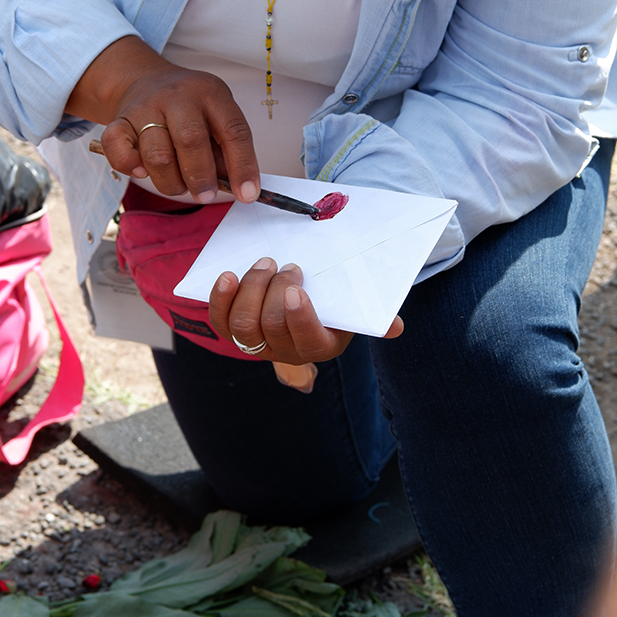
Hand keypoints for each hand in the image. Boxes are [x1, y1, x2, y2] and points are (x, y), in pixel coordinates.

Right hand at [66, 36, 259, 202]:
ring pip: (157, 155)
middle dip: (201, 177)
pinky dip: (131, 167)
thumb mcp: (216, 116)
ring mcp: (145, 107)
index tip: (248, 194)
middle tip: (205, 194)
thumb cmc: (189, 108)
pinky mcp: (119, 120)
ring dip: (171, 181)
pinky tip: (143, 171)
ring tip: (179, 184)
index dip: (243, 166)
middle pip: (190, 140)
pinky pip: (119, 150)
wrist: (146, 80)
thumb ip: (226, 150)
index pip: (233, 131)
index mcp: (211, 93)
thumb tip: (237, 188)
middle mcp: (178, 96)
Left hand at [209, 258, 403, 365]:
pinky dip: (220, 298)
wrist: (303, 312)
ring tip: (266, 264)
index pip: (306, 338)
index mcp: (320, 346)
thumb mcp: (352, 310)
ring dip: (251, 288)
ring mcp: (257, 344)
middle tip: (286, 266)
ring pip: (243, 323)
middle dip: (274, 290)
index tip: (296, 290)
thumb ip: (371, 316)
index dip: (298, 316)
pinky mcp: (233, 332)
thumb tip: (395, 327)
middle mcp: (285, 351)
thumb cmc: (332, 304)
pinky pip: (221, 321)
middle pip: (270, 325)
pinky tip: (226, 276)